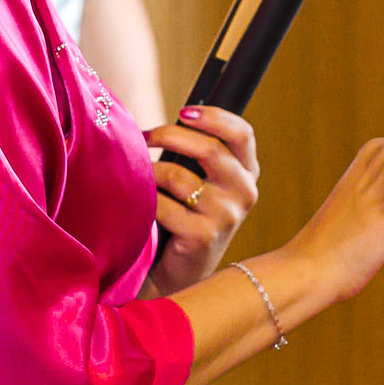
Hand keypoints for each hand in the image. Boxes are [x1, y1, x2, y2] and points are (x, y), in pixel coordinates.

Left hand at [143, 106, 259, 295]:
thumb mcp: (201, 181)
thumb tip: (170, 119)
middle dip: (169, 135)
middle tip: (142, 137)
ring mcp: (227, 216)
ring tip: (137, 176)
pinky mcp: (204, 236)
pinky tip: (139, 205)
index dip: (213, 116)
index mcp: (247, 173)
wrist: (180, 272)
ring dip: (149, 171)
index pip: (242, 134)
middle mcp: (245, 193)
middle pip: (209, 148)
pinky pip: (164, 205)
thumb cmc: (184, 217)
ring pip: (178, 175)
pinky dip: (145, 201)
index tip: (183, 112)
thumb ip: (197, 153)